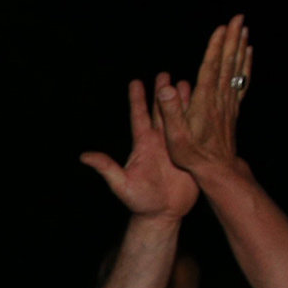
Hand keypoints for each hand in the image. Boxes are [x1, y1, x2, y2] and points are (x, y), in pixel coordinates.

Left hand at [79, 79, 198, 219]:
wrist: (162, 213)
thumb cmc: (139, 201)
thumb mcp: (120, 184)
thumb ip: (106, 168)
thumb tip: (83, 156)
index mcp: (142, 145)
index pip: (138, 117)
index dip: (137, 99)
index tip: (136, 81)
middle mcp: (159, 141)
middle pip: (160, 112)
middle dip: (162, 92)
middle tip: (164, 73)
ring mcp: (175, 145)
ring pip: (178, 117)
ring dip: (181, 100)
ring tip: (185, 81)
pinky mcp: (190, 153)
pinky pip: (195, 132)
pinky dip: (198, 117)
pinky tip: (204, 104)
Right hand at [157, 14, 252, 176]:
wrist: (217, 170)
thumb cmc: (192, 156)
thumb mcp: (175, 137)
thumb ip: (171, 111)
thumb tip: (166, 87)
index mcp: (204, 102)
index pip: (211, 68)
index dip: (216, 47)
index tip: (222, 28)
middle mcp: (219, 99)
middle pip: (228, 63)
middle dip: (232, 39)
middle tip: (238, 18)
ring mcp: (228, 103)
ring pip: (236, 69)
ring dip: (240, 47)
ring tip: (244, 28)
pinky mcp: (232, 109)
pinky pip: (241, 81)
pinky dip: (245, 65)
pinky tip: (248, 54)